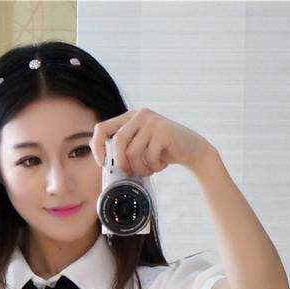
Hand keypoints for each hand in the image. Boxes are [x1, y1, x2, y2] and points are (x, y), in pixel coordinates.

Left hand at [89, 107, 210, 175]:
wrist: (192, 149)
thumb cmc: (162, 151)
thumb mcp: (140, 146)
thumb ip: (124, 148)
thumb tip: (104, 163)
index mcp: (129, 118)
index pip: (102, 128)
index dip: (97, 146)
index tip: (101, 163)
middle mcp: (139, 115)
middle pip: (117, 142)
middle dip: (121, 163)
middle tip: (130, 173)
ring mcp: (151, 121)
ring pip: (133, 152)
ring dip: (140, 168)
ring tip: (150, 169)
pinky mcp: (163, 131)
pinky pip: (149, 156)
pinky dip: (154, 167)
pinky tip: (161, 165)